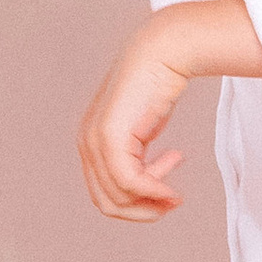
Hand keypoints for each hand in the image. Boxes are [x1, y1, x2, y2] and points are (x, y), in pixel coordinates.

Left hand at [77, 1, 261, 222]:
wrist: (162, 51)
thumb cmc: (157, 84)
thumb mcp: (142, 127)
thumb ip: (136, 152)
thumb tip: (146, 183)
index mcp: (90, 142)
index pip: (104, 193)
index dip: (137, 204)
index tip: (168, 195)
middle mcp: (86, 143)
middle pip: (108, 203)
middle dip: (142, 211)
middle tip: (172, 203)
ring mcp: (95, 141)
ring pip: (118, 197)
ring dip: (152, 201)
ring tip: (175, 193)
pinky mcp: (110, 137)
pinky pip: (130, 182)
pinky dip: (154, 192)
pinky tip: (173, 189)